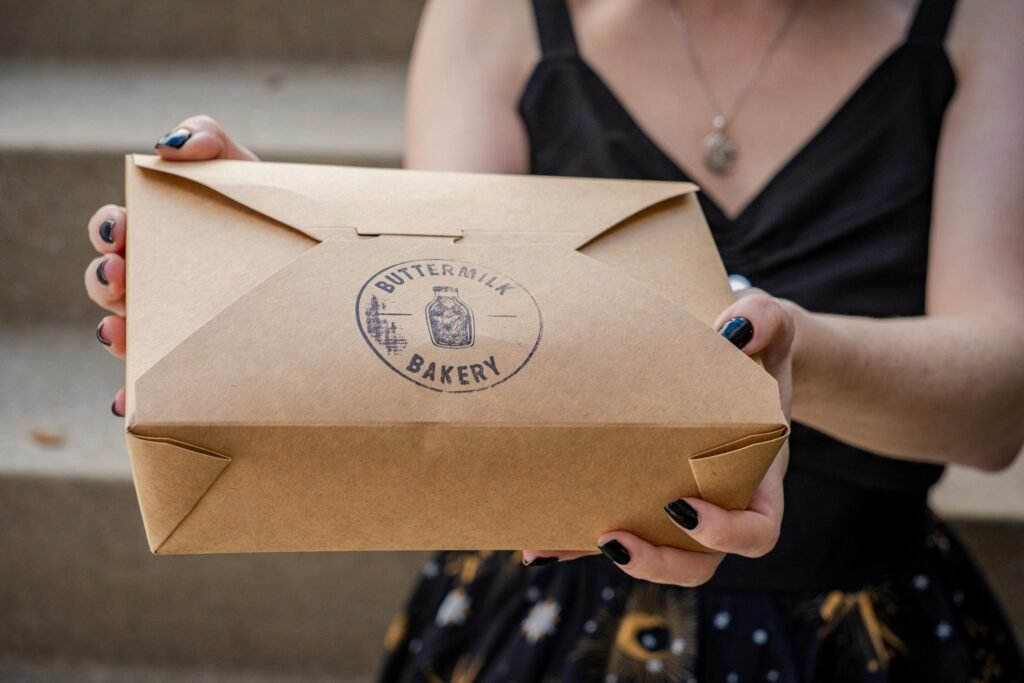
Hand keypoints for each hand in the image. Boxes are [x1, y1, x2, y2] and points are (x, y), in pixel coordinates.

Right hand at [86, 115, 257, 416]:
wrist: (332, 260)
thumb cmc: (276, 211)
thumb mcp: (244, 170)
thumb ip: (209, 138)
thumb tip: (170, 145)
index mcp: (163, 235)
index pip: (118, 232)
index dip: (109, 232)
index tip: (121, 233)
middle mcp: (162, 281)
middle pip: (113, 284)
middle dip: (105, 280)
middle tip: (121, 277)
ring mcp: (176, 324)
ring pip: (128, 333)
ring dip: (115, 334)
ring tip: (121, 333)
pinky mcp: (198, 362)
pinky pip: (158, 385)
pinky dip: (137, 392)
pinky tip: (128, 401)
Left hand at [523, 289, 796, 585]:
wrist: (736, 351)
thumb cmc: (757, 346)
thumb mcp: (769, 327)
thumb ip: (765, 320)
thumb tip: (738, 326)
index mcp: (759, 476)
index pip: (757, 531)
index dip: (726, 534)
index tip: (681, 506)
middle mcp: (721, 501)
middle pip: (700, 563)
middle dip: (658, 561)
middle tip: (612, 538)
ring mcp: (680, 504)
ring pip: (653, 555)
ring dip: (605, 556)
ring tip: (549, 546)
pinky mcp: (643, 495)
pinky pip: (616, 527)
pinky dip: (576, 538)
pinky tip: (536, 538)